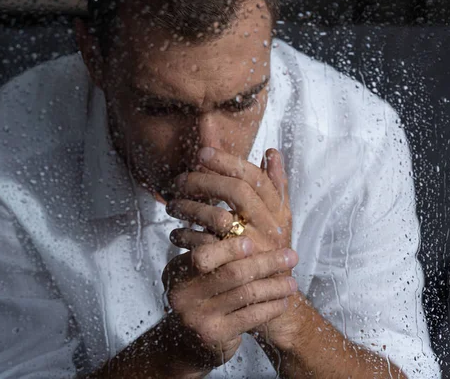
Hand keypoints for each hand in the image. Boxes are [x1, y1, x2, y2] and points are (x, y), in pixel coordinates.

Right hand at [161, 233, 298, 371]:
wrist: (188, 343)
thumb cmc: (202, 299)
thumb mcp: (198, 275)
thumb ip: (216, 254)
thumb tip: (251, 227)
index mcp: (177, 271)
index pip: (205, 254)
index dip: (230, 248)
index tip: (253, 241)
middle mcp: (183, 294)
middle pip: (232, 272)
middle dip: (266, 263)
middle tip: (291, 256)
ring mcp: (197, 317)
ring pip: (246, 294)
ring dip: (274, 286)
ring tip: (292, 283)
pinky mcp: (214, 335)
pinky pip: (250, 317)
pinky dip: (270, 308)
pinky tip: (282, 302)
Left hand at [166, 147, 305, 349]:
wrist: (274, 298)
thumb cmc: (270, 250)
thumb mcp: (277, 217)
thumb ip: (272, 183)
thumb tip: (272, 152)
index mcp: (278, 211)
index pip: (254, 178)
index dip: (227, 162)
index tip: (202, 152)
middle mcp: (270, 228)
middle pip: (238, 192)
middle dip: (204, 180)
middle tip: (178, 180)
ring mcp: (254, 249)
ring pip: (219, 218)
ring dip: (190, 208)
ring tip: (171, 205)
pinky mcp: (235, 269)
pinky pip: (205, 247)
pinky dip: (186, 237)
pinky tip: (176, 233)